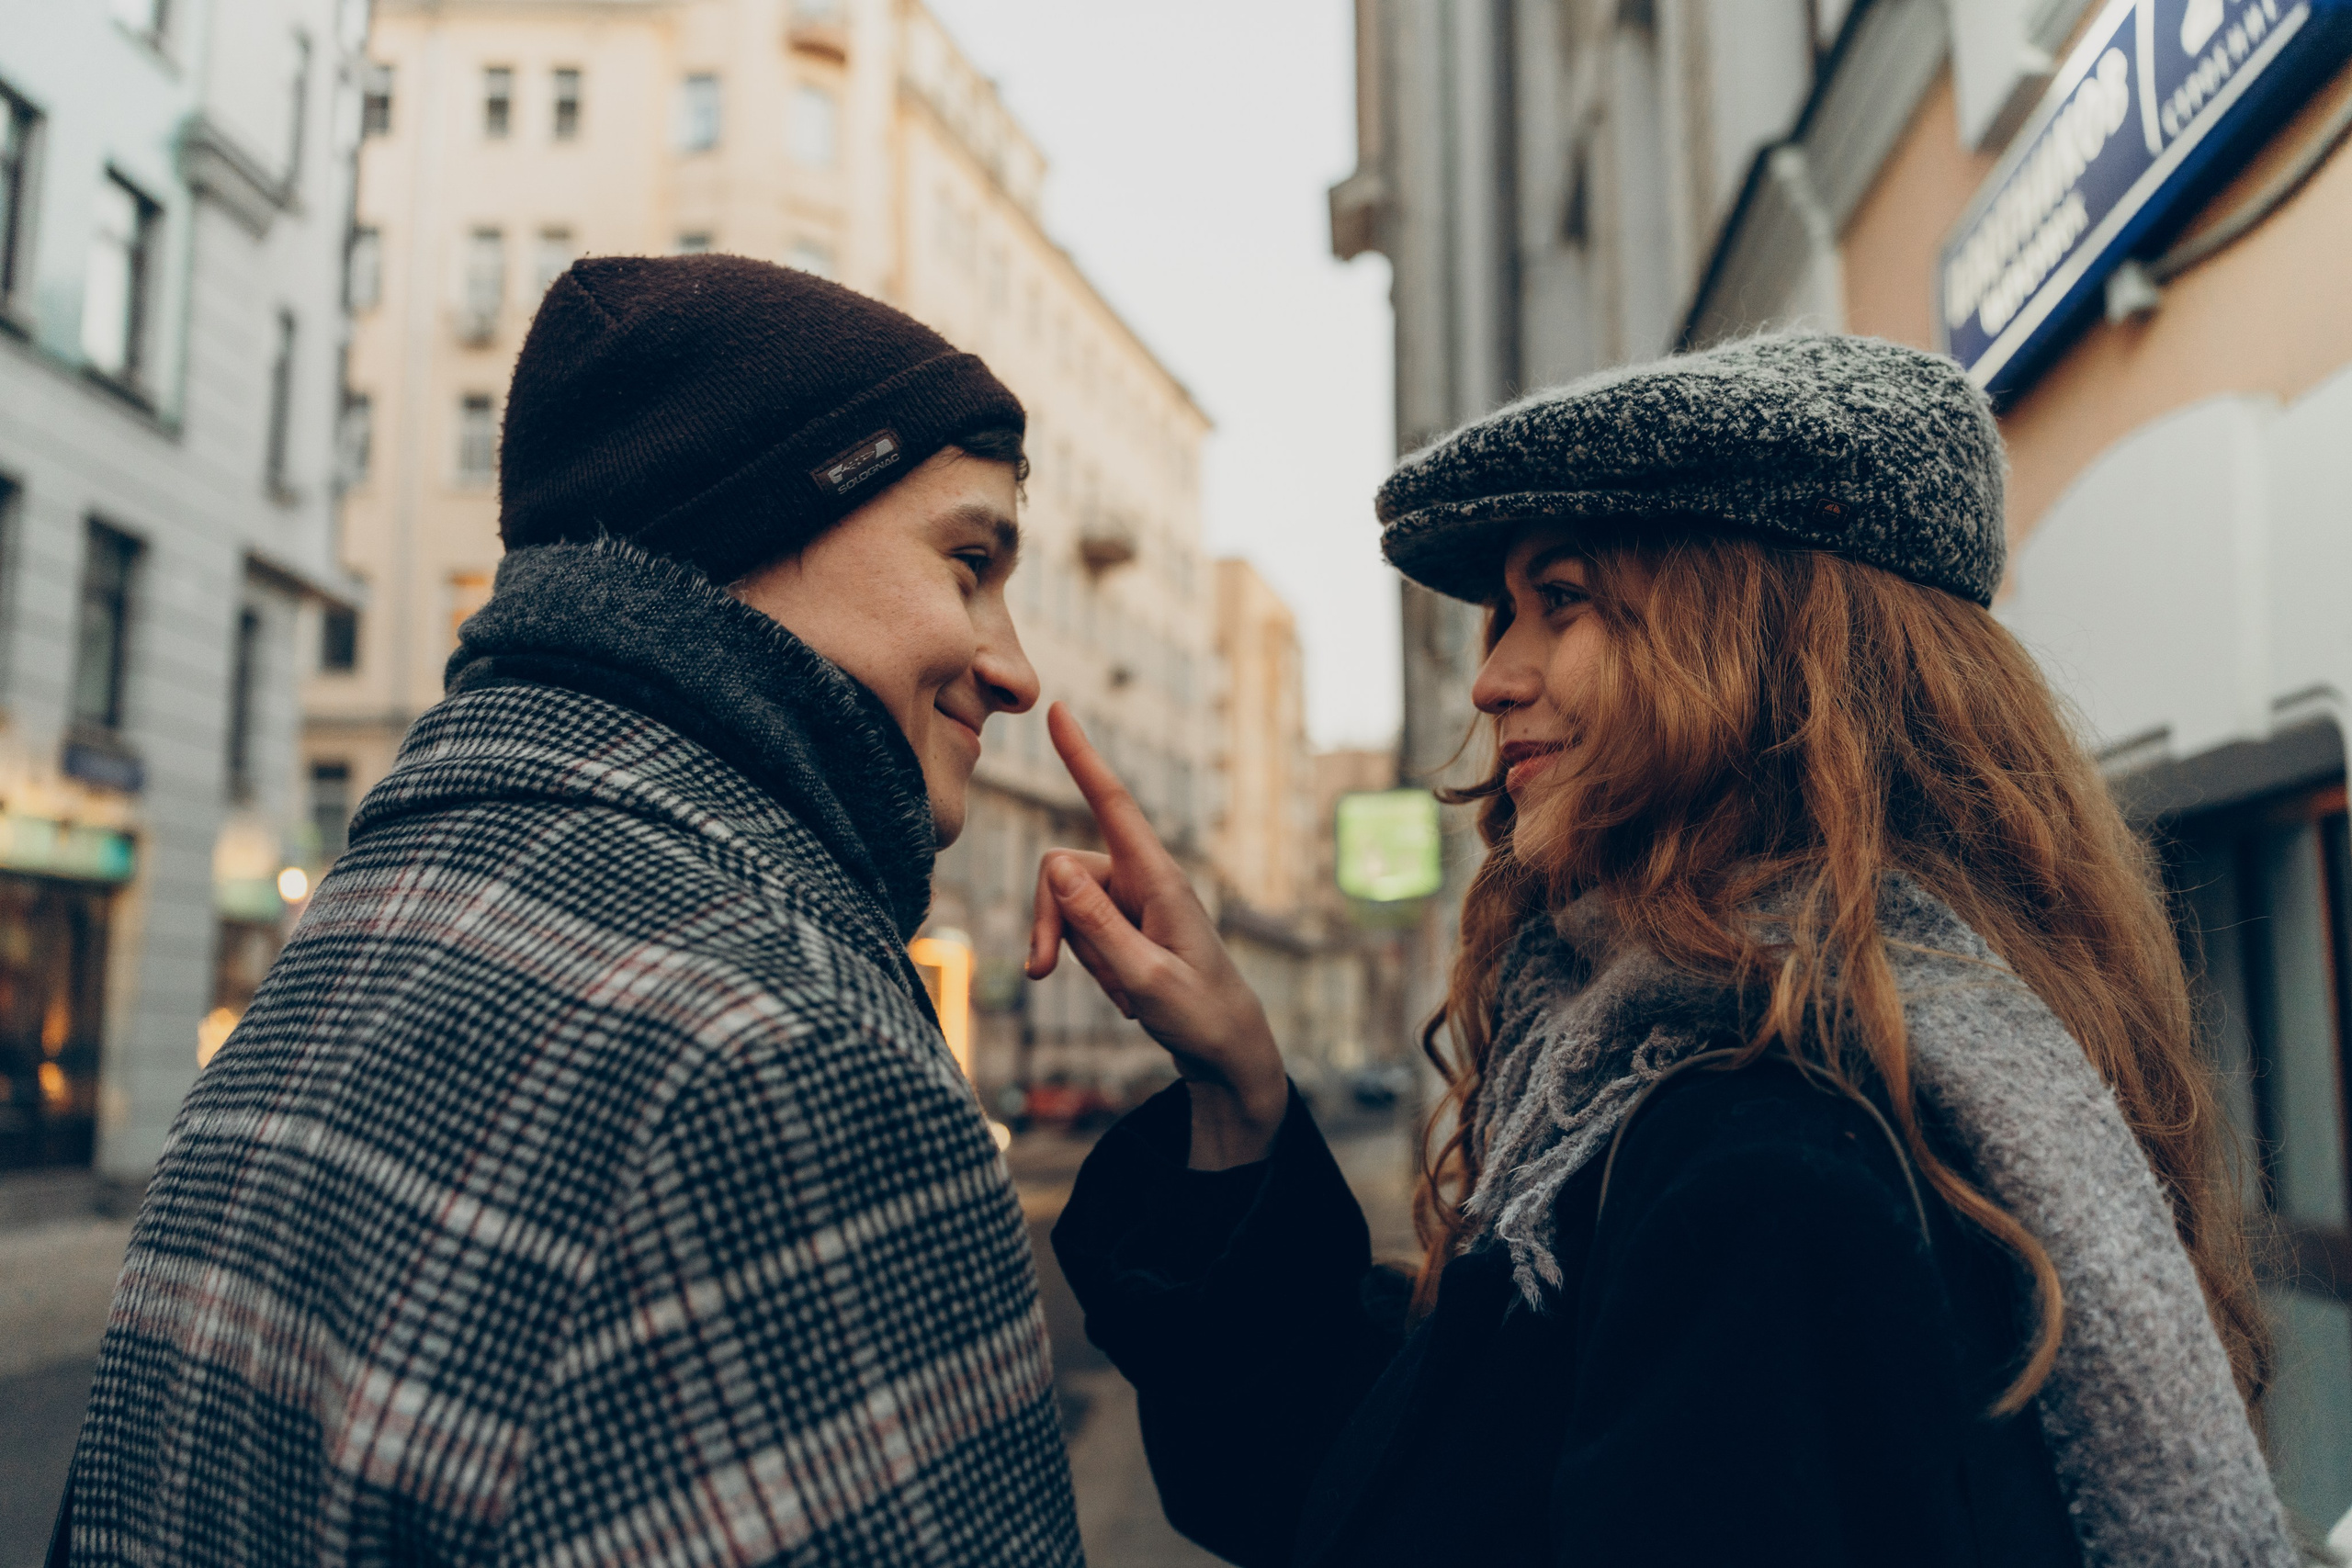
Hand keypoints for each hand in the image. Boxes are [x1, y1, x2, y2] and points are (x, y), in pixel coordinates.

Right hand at [1026, 702, 1287, 1168]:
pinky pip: (1080, 933)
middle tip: (1043, 974)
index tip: (1060, 710)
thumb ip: (1098, 926)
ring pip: (1066, 908)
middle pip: (1063, 871)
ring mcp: (1133, 903)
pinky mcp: (1125, 926)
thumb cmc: (1200, 1015)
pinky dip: (1093, 967)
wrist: (1227, 1051)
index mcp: (1160, 880)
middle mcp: (1144, 880)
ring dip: (1081, 956)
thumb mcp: (1146, 978)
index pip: (1115, 806)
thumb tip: (1054, 868)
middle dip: (1050, 921)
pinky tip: (1128, 995)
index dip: (1083, 758)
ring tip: (1126, 995)